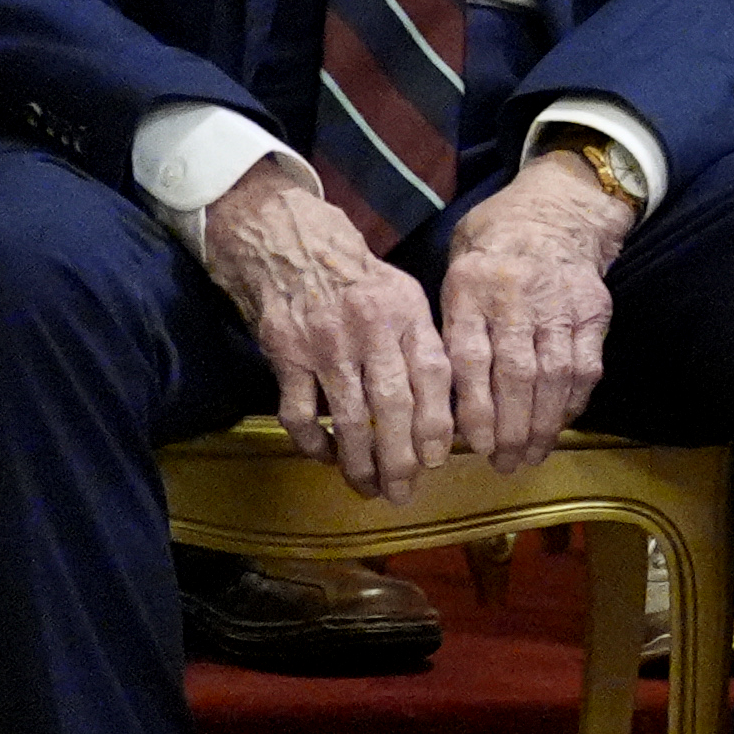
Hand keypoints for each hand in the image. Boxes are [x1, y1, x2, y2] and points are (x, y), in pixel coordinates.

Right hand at [202, 157, 453, 499]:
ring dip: (359, 461)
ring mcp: (324, 344)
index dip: (438, 422)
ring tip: (370, 488)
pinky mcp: (285, 355)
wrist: (288, 242)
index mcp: (405, 313)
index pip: (433, 375)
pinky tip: (325, 457)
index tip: (441, 458)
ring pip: (348, 417)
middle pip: (392, 406)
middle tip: (405, 492)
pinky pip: (300, 412)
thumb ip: (423, 340)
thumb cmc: (356, 276)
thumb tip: (448, 401)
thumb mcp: (402, 293)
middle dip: (401, 457)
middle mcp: (369, 330)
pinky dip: (313, 442)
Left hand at [437, 159, 630, 470]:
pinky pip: (586, 364)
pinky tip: (560, 424)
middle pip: (517, 374)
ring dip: (545, 423)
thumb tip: (436, 392)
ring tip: (532, 455)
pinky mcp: (593, 309)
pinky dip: (574, 400)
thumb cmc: (491, 245)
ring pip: (555, 375)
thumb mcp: (454, 271)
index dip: (475, 408)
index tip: (475, 446)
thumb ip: (450, 324)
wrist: (557, 208)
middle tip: (506, 464)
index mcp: (472, 287)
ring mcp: (561, 303)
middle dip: (513, 427)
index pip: (472, 358)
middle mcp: (518, 296)